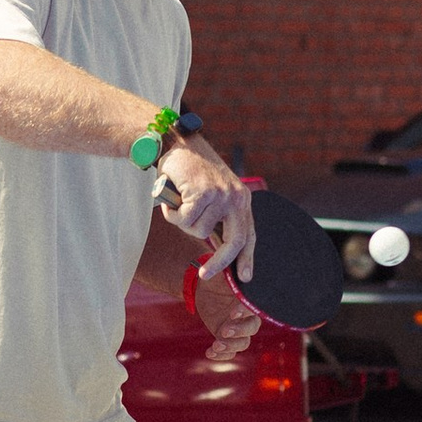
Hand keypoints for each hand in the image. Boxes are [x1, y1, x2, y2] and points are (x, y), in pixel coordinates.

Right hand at [156, 131, 253, 285]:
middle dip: (218, 262)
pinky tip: (172, 199)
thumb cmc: (191, 171)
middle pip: (234, 241)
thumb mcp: (213, 194)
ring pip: (200, 231)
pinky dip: (173, 214)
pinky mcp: (203, 193)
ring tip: (179, 204)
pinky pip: (185, 220)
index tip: (244, 277)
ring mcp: (221, 195)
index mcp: (242, 199)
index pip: (249, 234)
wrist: (177, 144)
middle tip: (204, 274)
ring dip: (184, 223)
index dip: (247, 258)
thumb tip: (220, 248)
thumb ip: (219, 216)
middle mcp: (236, 197)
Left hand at [192, 263, 262, 362]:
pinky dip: (221, 355)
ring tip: (215, 346)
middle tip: (224, 330)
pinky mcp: (227, 337)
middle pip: (251, 329)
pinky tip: (209, 353)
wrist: (205, 286)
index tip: (233, 312)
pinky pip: (229, 351)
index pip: (252, 308)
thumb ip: (230, 273)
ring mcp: (238, 328)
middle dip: (239, 331)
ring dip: (230, 347)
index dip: (244, 312)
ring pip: (242, 343)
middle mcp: (247, 316)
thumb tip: (242, 274)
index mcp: (248, 300)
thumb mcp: (222, 271)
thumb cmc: (217, 276)